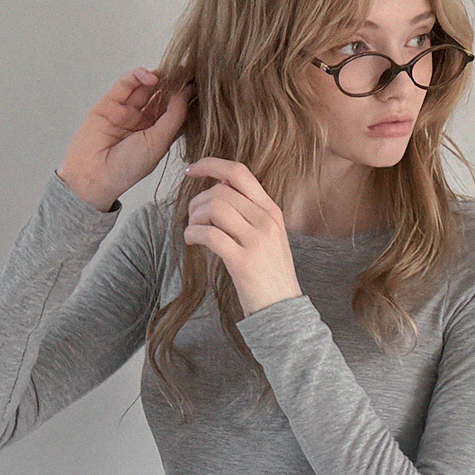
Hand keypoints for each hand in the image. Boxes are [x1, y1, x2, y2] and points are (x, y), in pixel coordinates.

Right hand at [57, 68, 192, 211]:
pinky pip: (126, 84)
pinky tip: (151, 77)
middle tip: (187, 71)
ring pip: (145, 87)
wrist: (95, 175)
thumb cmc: (127, 168)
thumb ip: (173, 118)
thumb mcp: (159, 143)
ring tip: (170, 72)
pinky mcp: (110, 102)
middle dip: (173, 83)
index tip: (197, 84)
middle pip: (161, 95)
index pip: (174, 110)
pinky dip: (138, 76)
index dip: (185, 97)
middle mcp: (143, 121)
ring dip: (158, 77)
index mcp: (158, 134)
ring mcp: (127, 111)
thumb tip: (184, 95)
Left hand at [184, 158, 301, 316]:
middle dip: (197, 201)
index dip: (211, 164)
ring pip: (214, 208)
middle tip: (193, 218)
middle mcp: (266, 220)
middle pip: (221, 190)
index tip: (191, 169)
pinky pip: (209, 234)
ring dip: (194, 218)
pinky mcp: (243, 261)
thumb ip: (249, 213)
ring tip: (194, 231)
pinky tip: (192, 241)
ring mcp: (257, 240)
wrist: (283, 310)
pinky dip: (192, 234)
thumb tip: (217, 189)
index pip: (239, 173)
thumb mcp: (268, 237)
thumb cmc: (269, 275)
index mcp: (271, 210)